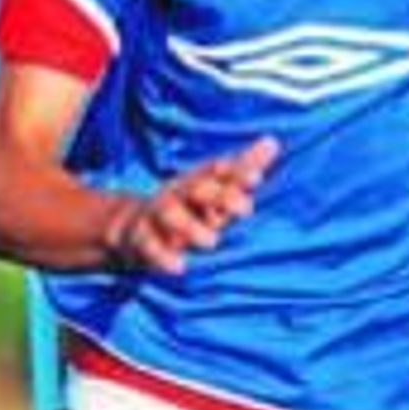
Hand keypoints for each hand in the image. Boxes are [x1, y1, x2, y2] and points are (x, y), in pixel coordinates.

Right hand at [111, 136, 279, 272]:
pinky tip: (178, 267)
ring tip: (212, 242)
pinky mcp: (142, 237)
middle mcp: (180, 193)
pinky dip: (162, 256)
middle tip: (246, 209)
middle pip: (198, 189)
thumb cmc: (191, 207)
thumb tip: (272, 142)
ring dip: (190, 226)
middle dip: (221, 196)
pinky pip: (150, 245)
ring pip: (171, 214)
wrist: (135, 225)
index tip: (257, 178)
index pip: (220, 170)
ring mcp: (159, 214)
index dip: (238, 171)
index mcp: (201, 180)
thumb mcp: (215, 188)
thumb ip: (243, 169)